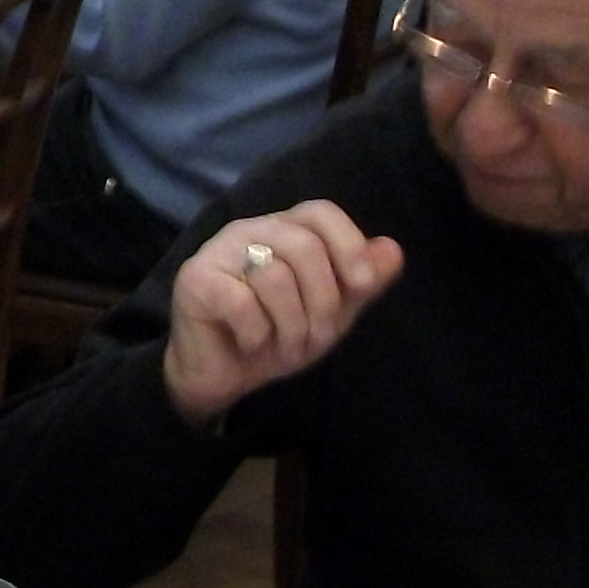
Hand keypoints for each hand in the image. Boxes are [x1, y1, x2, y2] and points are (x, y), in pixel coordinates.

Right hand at [160, 204, 405, 423]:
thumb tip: (393, 250)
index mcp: (284, 230)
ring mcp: (217, 252)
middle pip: (304, 247)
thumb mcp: (331, 314)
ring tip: (284, 346)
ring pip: (275, 277)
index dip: (348, 244)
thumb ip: (361, 283)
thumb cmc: (275, 336)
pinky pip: (240, 302)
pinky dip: (256, 333)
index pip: (321, 212)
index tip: (362, 287)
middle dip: (322, 303)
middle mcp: (249, 231)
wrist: (222, 375)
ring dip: (290, 326)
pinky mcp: (194, 281)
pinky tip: (250, 343)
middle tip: (316, 339)